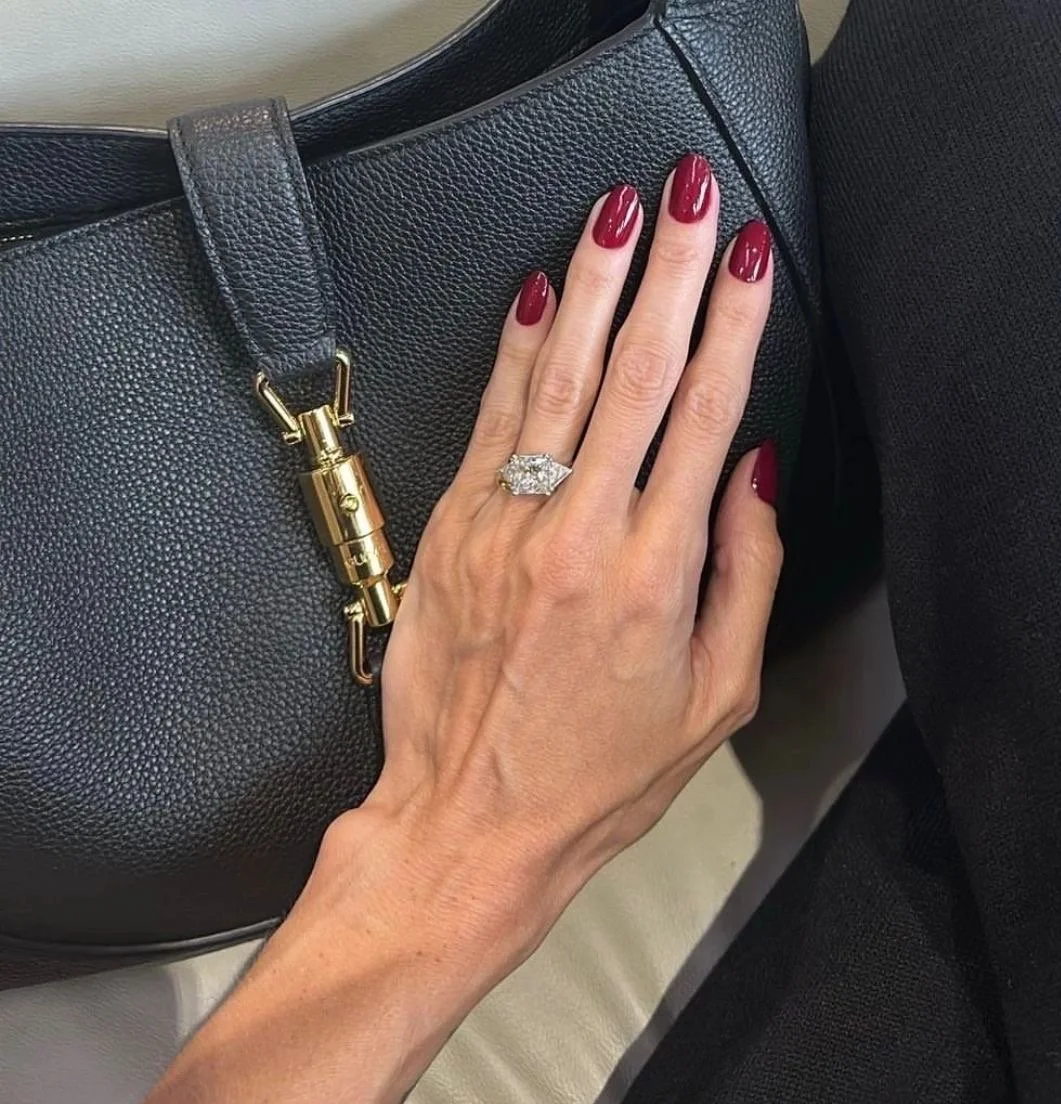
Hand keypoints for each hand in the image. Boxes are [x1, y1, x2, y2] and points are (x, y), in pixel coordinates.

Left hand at [330, 154, 780, 940]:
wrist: (467, 820)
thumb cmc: (594, 776)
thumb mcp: (715, 700)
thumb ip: (745, 576)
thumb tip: (751, 474)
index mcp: (656, 575)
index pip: (703, 415)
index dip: (730, 324)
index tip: (745, 260)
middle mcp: (579, 536)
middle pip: (634, 373)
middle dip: (668, 271)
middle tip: (687, 195)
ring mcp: (505, 527)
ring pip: (557, 379)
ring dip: (591, 286)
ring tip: (615, 216)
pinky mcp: (451, 532)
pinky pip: (490, 423)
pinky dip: (515, 352)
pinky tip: (535, 296)